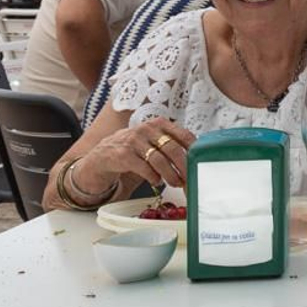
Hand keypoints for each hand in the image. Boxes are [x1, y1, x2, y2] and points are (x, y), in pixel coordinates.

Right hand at [80, 118, 195, 193]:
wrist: (104, 154)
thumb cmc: (136, 149)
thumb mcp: (154, 141)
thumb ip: (172, 146)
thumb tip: (196, 161)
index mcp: (160, 124)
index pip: (184, 135)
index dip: (195, 151)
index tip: (201, 163)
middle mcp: (147, 129)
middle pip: (173, 149)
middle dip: (184, 167)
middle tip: (189, 179)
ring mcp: (134, 140)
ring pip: (159, 160)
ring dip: (171, 175)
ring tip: (175, 183)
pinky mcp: (123, 154)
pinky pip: (144, 168)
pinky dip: (154, 177)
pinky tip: (156, 181)